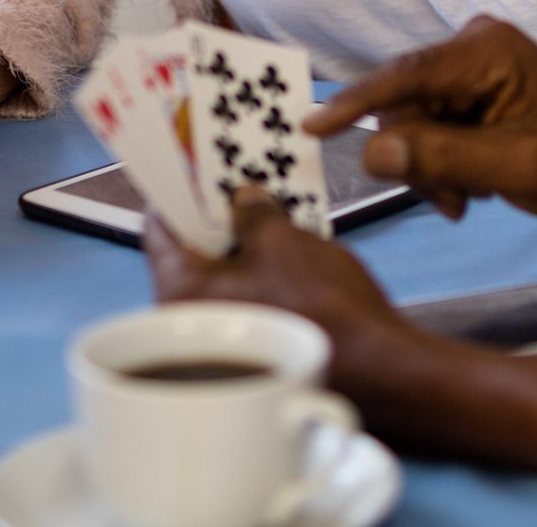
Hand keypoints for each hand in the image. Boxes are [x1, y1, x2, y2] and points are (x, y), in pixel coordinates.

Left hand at [147, 186, 410, 370]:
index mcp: (182, 294)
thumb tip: (244, 200)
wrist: (376, 368)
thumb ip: (254, 213)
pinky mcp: (253, 350)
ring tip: (268, 211)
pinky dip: (256, 274)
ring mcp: (220, 342)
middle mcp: (190, 324)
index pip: (159, 230)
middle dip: (215, 218)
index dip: (177, 191)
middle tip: (236, 184)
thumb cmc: (324, 309)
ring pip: (219, 278)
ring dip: (240, 246)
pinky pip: (243, 299)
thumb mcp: (285, 241)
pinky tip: (285, 251)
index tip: (190, 167)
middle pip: (190, 255)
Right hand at [305, 17, 536, 227]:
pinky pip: (429, 127)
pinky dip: (442, 163)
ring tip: (470, 199)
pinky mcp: (470, 90)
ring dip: (432, 168)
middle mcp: (474, 46)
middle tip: (454, 204)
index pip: (405, 75)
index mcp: (488, 51)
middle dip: (418, 159)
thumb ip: (442, 159)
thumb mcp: (513, 170)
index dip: (356, 104)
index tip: (312, 129)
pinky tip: (473, 187)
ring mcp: (471, 67)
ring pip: (412, 122)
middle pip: (404, 105)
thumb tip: (374, 151)